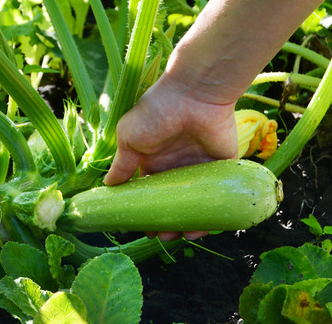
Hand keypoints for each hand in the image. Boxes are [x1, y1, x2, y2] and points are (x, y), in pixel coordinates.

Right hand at [103, 76, 238, 240]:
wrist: (194, 93)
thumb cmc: (157, 112)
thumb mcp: (130, 137)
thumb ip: (122, 164)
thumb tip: (108, 187)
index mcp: (154, 159)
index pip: (149, 192)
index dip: (144, 210)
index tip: (140, 228)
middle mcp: (177, 165)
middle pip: (173, 201)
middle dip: (166, 221)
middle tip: (161, 237)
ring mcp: (200, 167)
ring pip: (195, 203)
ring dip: (187, 222)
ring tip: (179, 238)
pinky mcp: (223, 166)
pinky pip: (219, 196)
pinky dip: (211, 214)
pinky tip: (201, 229)